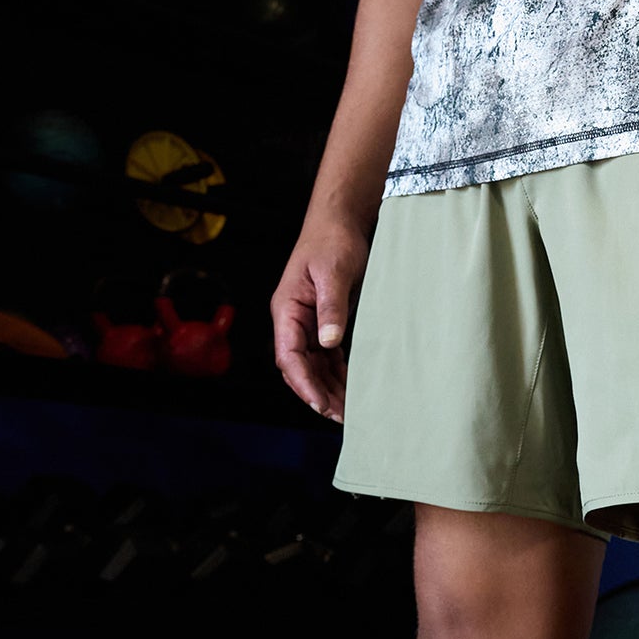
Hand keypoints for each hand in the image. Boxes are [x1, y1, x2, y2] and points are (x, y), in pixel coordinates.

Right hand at [271, 205, 372, 421]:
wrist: (339, 222)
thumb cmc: (333, 241)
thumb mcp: (334, 272)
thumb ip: (332, 307)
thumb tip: (329, 342)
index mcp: (286, 310)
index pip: (288, 356)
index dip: (303, 383)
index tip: (321, 403)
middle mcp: (292, 321)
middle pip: (299, 368)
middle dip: (317, 394)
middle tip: (341, 417)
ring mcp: (306, 324)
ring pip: (313, 366)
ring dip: (328, 389)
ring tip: (349, 411)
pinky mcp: (322, 323)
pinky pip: (326, 357)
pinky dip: (337, 375)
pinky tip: (352, 388)